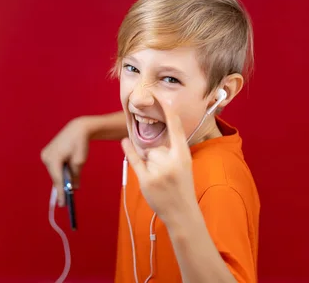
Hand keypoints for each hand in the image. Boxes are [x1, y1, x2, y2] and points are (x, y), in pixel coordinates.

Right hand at [41, 117, 88, 206]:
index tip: (63, 204)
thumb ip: (75, 176)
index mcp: (54, 158)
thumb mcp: (80, 162)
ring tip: (66, 190)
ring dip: (61, 179)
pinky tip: (65, 178)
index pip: (58, 179)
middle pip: (55, 176)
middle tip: (65, 200)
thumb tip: (74, 188)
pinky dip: (60, 172)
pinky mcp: (47, 153)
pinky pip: (54, 166)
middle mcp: (47, 156)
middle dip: (61, 186)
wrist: (77, 129)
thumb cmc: (80, 143)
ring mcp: (46, 154)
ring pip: (54, 172)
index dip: (61, 192)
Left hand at [121, 103, 197, 224]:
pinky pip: (135, 160)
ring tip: (161, 180)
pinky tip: (124, 142)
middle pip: (155, 146)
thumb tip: (160, 132)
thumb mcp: (183, 164)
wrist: (182, 213)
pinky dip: (129, 151)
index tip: (158, 95)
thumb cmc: (182, 186)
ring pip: (147, 155)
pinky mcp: (147, 180)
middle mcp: (172, 161)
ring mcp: (159, 171)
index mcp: (184, 154)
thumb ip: (173, 148)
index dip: (167, 110)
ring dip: (150, 165)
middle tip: (168, 175)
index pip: (175, 127)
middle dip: (157, 158)